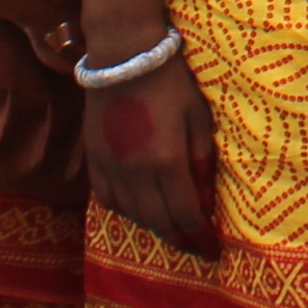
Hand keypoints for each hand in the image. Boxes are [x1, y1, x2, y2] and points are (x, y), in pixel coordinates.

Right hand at [84, 51, 219, 253]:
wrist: (124, 56)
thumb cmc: (171, 82)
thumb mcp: (198, 118)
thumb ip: (202, 162)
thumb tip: (205, 201)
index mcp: (166, 162)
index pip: (186, 216)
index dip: (200, 238)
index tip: (213, 251)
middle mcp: (136, 173)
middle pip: (159, 223)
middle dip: (180, 240)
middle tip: (196, 247)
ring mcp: (111, 169)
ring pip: (133, 215)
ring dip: (155, 227)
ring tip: (173, 230)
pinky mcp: (94, 160)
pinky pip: (108, 200)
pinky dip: (127, 211)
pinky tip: (140, 209)